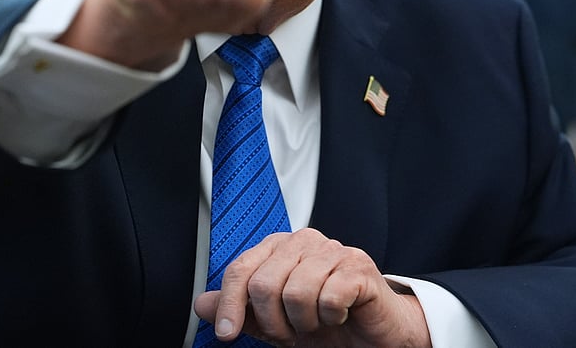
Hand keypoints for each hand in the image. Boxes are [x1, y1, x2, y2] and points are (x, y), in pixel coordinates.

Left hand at [194, 228, 432, 347]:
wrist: (373, 335)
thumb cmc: (326, 323)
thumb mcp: (274, 322)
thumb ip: (240, 310)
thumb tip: (202, 304)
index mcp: (280, 248)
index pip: (241, 269)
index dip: (230, 305)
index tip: (227, 334)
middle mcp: (305, 241)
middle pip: (264, 283)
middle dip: (273, 322)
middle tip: (290, 333)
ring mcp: (334, 250)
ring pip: (296, 292)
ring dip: (304, 322)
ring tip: (316, 324)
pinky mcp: (359, 265)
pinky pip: (329, 297)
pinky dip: (331, 317)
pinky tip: (339, 315)